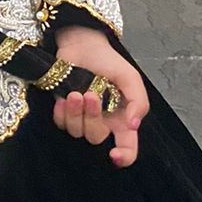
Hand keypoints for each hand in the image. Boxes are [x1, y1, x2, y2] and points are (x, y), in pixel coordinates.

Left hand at [51, 24, 148, 168]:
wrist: (82, 43)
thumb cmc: (108, 61)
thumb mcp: (131, 78)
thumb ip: (139, 102)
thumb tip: (133, 125)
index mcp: (122, 119)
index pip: (127, 148)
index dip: (124, 157)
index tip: (115, 155)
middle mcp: (103, 122)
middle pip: (97, 138)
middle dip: (93, 118)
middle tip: (90, 95)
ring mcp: (82, 117)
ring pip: (77, 132)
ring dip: (76, 113)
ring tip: (75, 92)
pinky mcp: (64, 110)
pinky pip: (61, 124)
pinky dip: (62, 113)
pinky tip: (65, 97)